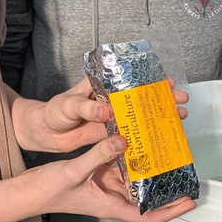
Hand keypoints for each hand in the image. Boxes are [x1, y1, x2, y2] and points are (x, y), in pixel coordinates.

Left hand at [10, 76, 190, 153]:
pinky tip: (159, 141)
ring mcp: (112, 121)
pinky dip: (144, 140)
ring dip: (158, 119)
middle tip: (180, 101)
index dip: (150, 80)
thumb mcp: (68, 105)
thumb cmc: (53, 112)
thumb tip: (106, 111)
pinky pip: (130, 138)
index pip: (130, 80)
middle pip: (142, 99)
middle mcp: (111, 103)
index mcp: (102, 88)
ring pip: (140, 119)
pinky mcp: (109, 138)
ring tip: (178, 119)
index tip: (167, 82)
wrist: (41, 133)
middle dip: (163, 99)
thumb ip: (86, 107)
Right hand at [21, 132, 196, 221]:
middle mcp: (113, 197)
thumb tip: (123, 140)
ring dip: (150, 168)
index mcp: (111, 205)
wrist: (28, 191)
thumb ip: (99, 155)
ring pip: (135, 179)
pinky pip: (120, 166)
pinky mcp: (98, 175)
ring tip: (168, 152)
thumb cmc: (48, 190)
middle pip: (147, 197)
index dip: (171, 211)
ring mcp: (106, 186)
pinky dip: (130, 156)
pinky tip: (138, 141)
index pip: (148, 216)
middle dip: (167, 187)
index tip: (191, 200)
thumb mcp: (74, 171)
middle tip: (185, 169)